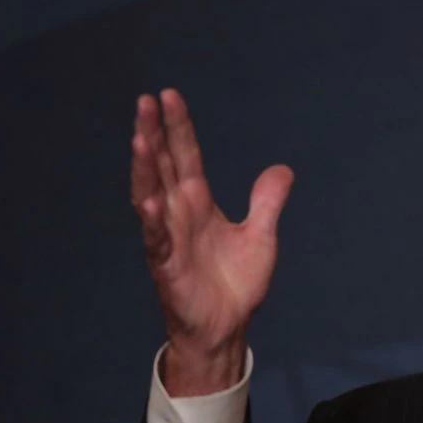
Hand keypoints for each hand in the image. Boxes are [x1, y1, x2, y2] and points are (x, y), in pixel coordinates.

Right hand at [131, 89, 293, 394]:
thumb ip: (267, 202)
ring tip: (139, 139)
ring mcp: (169, 238)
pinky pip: (157, 241)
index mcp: (198, 203)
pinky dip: (153, 221)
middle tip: (145, 100)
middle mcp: (178, 214)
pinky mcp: (167, 267)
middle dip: (153, 135)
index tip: (169, 95)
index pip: (185, 156)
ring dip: (144, 169)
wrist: (227, 327)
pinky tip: (149, 201)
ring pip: (151, 196)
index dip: (178, 127)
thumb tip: (282, 168)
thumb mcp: (262, 236)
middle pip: (162, 167)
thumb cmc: (235, 283)